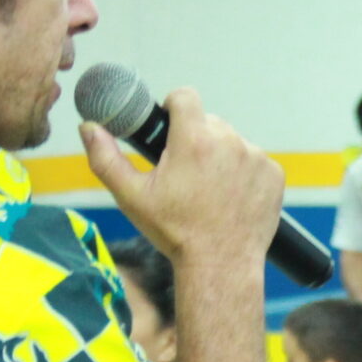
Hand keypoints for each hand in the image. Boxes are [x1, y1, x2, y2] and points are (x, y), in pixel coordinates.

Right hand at [81, 88, 283, 265]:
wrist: (220, 266)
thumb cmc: (174, 232)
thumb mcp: (132, 196)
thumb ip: (106, 158)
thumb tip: (88, 127)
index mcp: (194, 140)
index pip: (185, 96)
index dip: (173, 107)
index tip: (169, 126)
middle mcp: (230, 141)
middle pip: (209, 122)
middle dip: (196, 138)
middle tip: (186, 172)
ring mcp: (256, 157)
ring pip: (232, 142)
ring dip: (221, 156)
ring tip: (209, 190)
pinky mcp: (274, 174)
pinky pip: (255, 162)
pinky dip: (244, 174)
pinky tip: (231, 198)